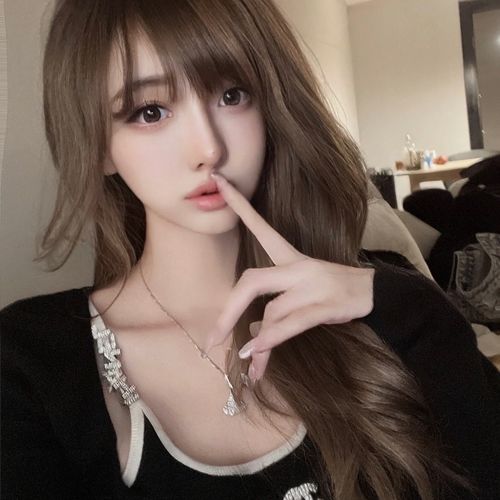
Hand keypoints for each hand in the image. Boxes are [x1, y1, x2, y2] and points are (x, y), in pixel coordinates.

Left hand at [205, 173, 374, 383]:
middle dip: (230, 310)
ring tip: (250, 364)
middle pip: (253, 281)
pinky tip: (257, 352)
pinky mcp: (325, 305)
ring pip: (272, 310)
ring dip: (258, 342)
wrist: (375, 294)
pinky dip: (271, 339)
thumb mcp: (299, 294)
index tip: (217, 180)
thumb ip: (273, 310)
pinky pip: (291, 323)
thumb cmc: (331, 292)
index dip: (238, 204)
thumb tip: (253, 332)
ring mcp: (312, 285)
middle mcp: (298, 267)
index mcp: (290, 257)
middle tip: (213, 337)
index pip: (259, 226)